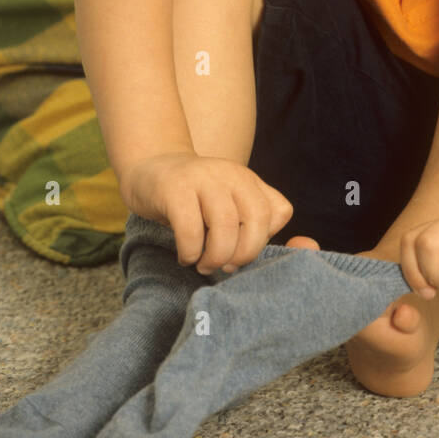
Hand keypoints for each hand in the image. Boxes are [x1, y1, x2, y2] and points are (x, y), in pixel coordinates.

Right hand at [120, 152, 292, 273]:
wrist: (151, 169)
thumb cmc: (195, 201)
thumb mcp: (228, 205)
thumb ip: (251, 226)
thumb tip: (287, 252)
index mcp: (249, 181)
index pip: (279, 212)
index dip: (265, 241)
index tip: (242, 254)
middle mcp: (231, 174)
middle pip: (257, 219)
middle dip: (244, 253)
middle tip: (225, 267)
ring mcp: (203, 178)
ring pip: (226, 224)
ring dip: (216, 256)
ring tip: (204, 264)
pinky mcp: (175, 188)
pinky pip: (190, 226)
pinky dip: (190, 250)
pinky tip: (185, 256)